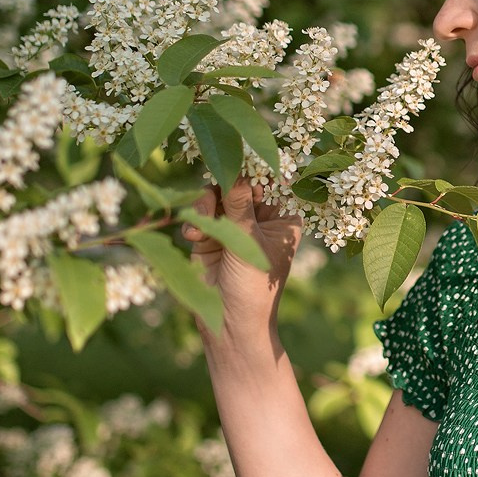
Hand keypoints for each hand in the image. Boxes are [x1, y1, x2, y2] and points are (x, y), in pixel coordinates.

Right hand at [181, 174, 304, 337]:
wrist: (229, 325)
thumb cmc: (253, 286)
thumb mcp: (248, 241)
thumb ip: (239, 203)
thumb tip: (236, 167)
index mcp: (284, 215)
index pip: (273, 179)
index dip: (256, 165)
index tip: (237, 151)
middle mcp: (260, 215)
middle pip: (241, 180)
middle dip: (225, 184)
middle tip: (214, 189)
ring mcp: (234, 223)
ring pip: (216, 193)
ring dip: (205, 204)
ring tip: (199, 227)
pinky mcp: (210, 234)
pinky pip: (200, 211)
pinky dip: (195, 219)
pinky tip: (193, 236)